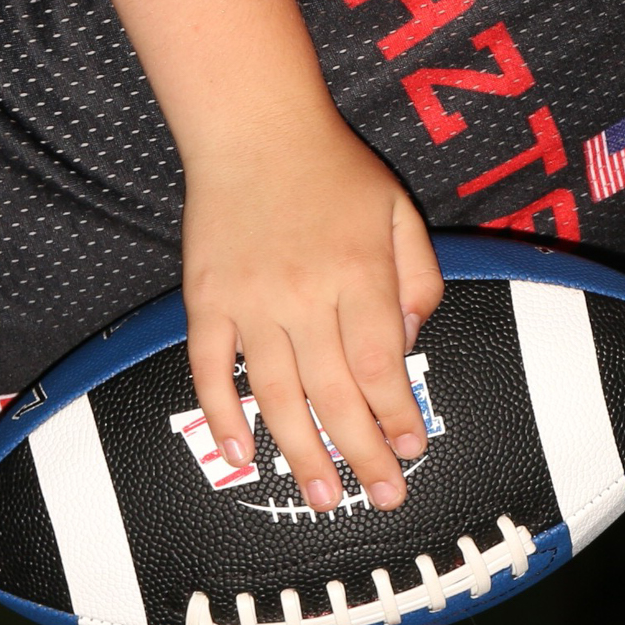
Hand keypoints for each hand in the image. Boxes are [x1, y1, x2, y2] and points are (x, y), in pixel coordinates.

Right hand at [180, 108, 444, 521]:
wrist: (254, 127)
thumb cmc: (335, 170)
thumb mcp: (400, 212)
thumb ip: (417, 279)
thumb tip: (407, 345)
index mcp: (358, 273)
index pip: (381, 366)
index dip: (397, 416)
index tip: (411, 451)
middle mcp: (305, 294)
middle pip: (335, 393)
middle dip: (362, 453)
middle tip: (382, 497)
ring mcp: (250, 300)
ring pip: (276, 394)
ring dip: (301, 451)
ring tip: (324, 495)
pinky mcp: (207, 299)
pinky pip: (210, 369)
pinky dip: (222, 414)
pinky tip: (241, 453)